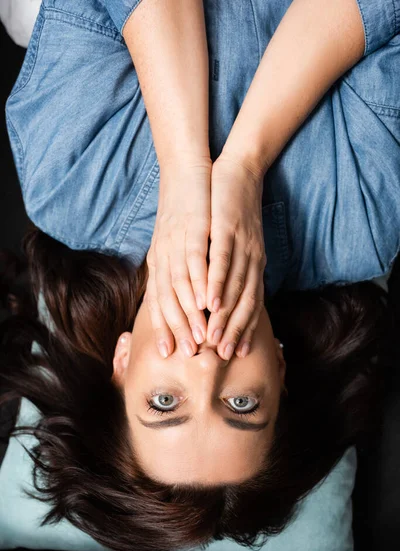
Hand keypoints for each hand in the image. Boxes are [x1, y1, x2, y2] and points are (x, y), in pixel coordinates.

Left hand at [144, 156, 211, 358]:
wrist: (188, 169)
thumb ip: (176, 270)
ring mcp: (176, 241)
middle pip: (168, 297)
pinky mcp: (192, 226)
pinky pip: (195, 258)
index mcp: (159, 259)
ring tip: (201, 337)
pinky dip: (201, 281)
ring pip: (180, 284)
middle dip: (179, 328)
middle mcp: (163, 254)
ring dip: (191, 312)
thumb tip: (182, 300)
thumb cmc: (185, 210)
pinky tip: (209, 300)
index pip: (158, 298)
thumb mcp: (174, 243)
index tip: (171, 352)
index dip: (164, 326)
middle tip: (188, 354)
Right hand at [206, 153, 266, 359]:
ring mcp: (242, 243)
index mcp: (255, 263)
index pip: (250, 302)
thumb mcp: (238, 244)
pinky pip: (223, 258)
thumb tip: (223, 298)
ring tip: (212, 337)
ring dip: (224, 314)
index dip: (242, 328)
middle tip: (222, 355)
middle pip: (245, 300)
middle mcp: (253, 257)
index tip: (232, 352)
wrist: (240, 170)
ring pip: (235, 285)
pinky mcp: (228, 226)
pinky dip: (217, 281)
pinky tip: (209, 299)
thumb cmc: (233, 210)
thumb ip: (233, 270)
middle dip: (233, 330)